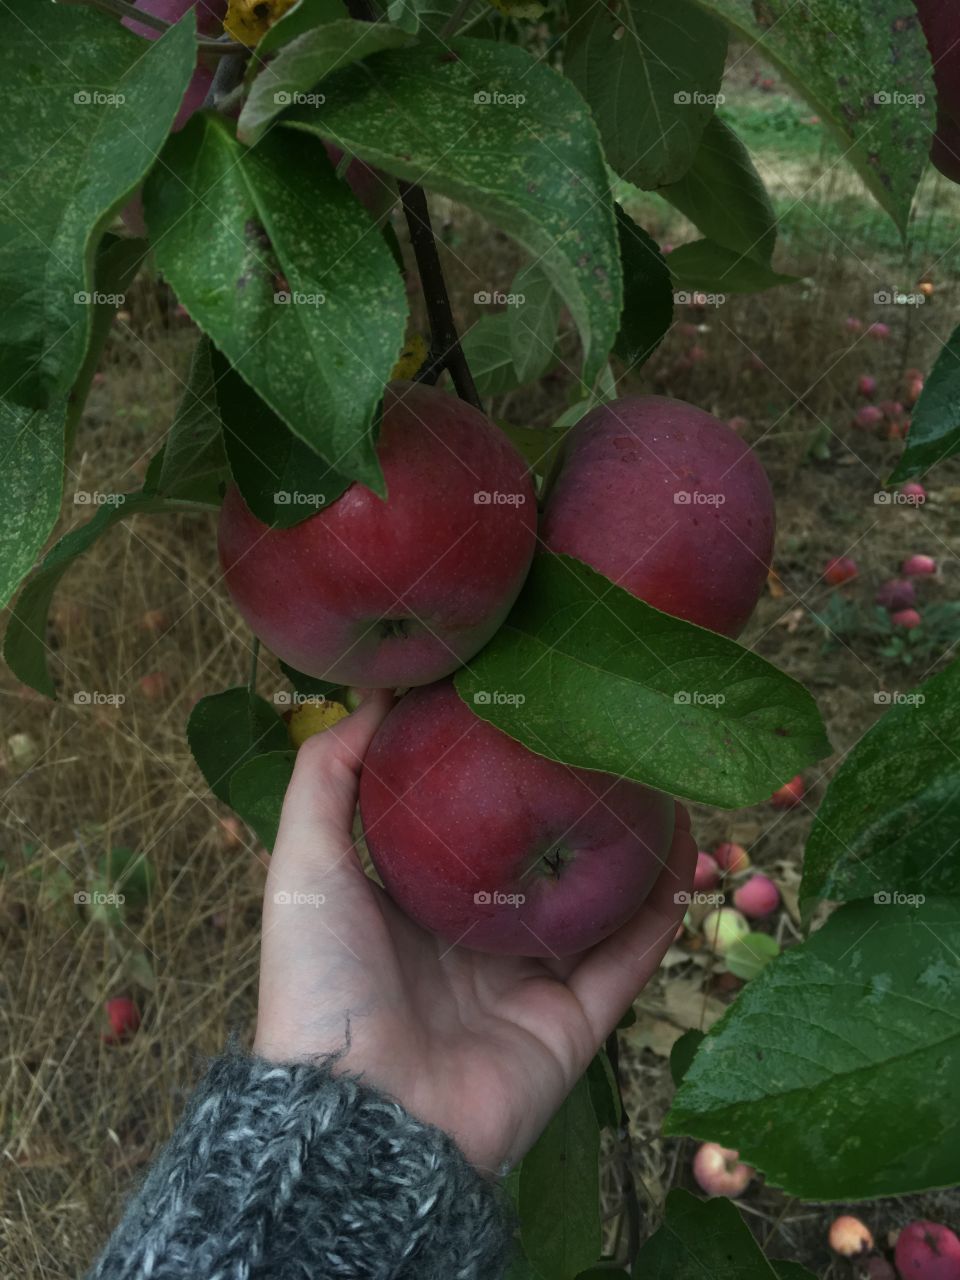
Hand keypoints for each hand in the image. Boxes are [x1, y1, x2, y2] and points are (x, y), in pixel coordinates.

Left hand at [254, 691, 697, 1174]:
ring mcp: (524, 986)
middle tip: (608, 745)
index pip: (464, 829)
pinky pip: (625, 965)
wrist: (361, 1120)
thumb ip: (327, 780)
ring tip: (662, 792)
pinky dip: (657, 919)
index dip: (492, 776)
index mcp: (411, 906)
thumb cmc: (323, 985)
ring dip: (628, 858)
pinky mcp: (570, 1027)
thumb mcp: (305, 866)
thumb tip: (371, 696)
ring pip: (591, 909)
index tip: (524, 713)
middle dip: (569, 812)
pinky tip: (683, 863)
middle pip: (535, 865)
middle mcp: (472, 943)